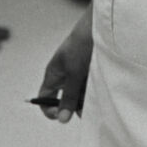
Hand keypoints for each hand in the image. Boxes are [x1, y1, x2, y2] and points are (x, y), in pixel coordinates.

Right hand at [37, 5, 92, 123]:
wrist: (100, 27)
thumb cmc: (82, 45)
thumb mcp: (74, 73)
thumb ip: (68, 96)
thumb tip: (61, 119)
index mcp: (54, 74)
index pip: (44, 97)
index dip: (50, 108)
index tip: (63, 115)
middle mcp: (64, 75)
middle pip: (65, 100)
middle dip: (74, 106)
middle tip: (85, 106)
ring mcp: (78, 74)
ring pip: (79, 95)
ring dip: (86, 98)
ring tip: (95, 93)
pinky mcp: (90, 72)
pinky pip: (90, 88)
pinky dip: (94, 90)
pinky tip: (101, 87)